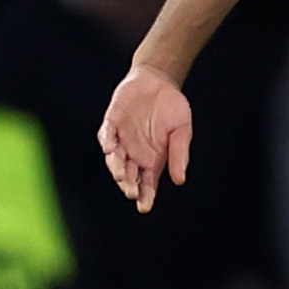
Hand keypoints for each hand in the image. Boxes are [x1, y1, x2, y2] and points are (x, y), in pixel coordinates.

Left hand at [98, 62, 193, 211]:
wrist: (159, 81)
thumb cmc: (173, 109)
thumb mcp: (182, 132)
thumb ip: (179, 154)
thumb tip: (179, 180)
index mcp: (153, 160)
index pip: (147, 184)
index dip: (145, 196)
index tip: (144, 207)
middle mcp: (134, 153)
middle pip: (128, 175)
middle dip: (129, 185)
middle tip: (131, 192)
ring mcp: (121, 139)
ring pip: (115, 159)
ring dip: (116, 168)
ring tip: (120, 175)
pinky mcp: (112, 123)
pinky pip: (106, 135)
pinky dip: (107, 142)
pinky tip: (109, 148)